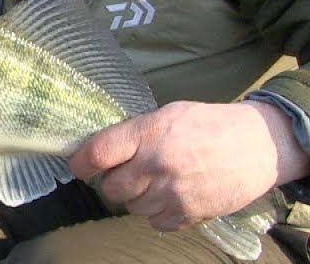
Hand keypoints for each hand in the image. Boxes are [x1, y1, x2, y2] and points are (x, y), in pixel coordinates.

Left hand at [70, 101, 305, 231]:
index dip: (80, 162)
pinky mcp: (190, 213)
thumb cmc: (209, 125)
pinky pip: (154, 223)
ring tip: (154, 181)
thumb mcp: (167, 114)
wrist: (258, 145)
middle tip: (125, 172)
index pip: (98, 153)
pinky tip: (168, 196)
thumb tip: (101, 149)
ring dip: (136, 197)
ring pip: (131, 207)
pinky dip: (156, 213)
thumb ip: (135, 132)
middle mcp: (157, 165)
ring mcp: (174, 193)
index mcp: (148, 133)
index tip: (78, 165)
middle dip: (112, 181)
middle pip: (111, 187)